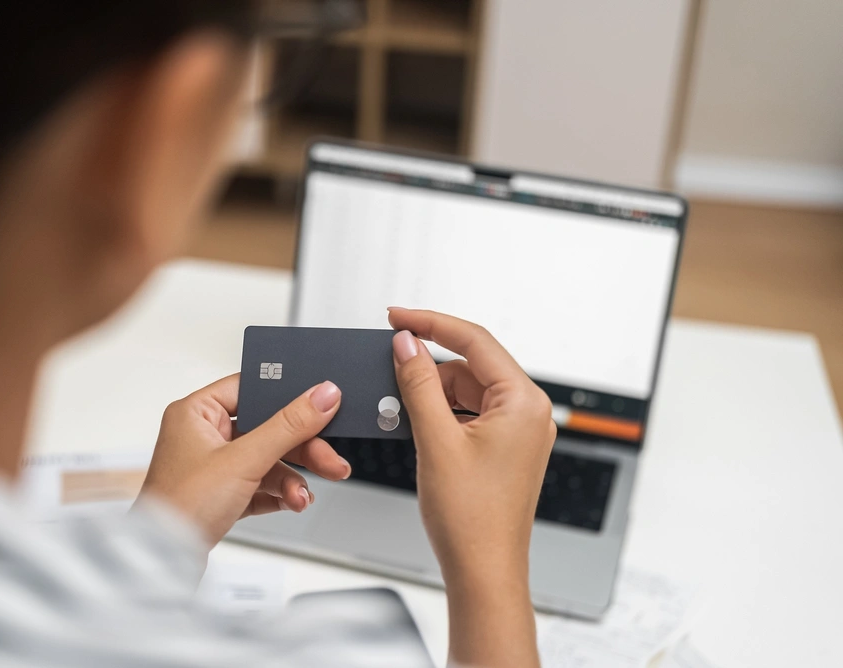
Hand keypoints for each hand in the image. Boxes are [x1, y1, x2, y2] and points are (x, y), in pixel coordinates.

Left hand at [137, 374, 349, 547]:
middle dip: (302, 449)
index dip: (287, 398)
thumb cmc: (180, 507)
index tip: (321, 406)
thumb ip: (289, 425)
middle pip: (268, 428)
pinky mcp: (221, 494)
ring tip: (303, 497)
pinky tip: (292, 503)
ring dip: (291, 479)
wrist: (161, 563)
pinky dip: (279, 494)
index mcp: (197, 412)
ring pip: (267, 460)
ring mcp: (212, 466)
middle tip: (330, 461)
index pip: (252, 390)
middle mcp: (203, 435)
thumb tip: (322, 394)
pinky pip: (260, 485)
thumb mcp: (245, 459)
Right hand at [388, 307, 554, 667]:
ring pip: (468, 389)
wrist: (484, 571)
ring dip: (433, 392)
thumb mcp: (435, 440)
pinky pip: (471, 412)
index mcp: (523, 402)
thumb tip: (407, 344)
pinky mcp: (506, 448)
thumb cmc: (471, 519)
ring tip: (400, 407)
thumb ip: (418, 384)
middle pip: (472, 364)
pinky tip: (417, 422)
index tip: (397, 316)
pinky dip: (443, 412)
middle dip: (429, 365)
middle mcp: (528, 412)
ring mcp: (519, 431)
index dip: (430, 322)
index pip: (474, 340)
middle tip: (389, 364)